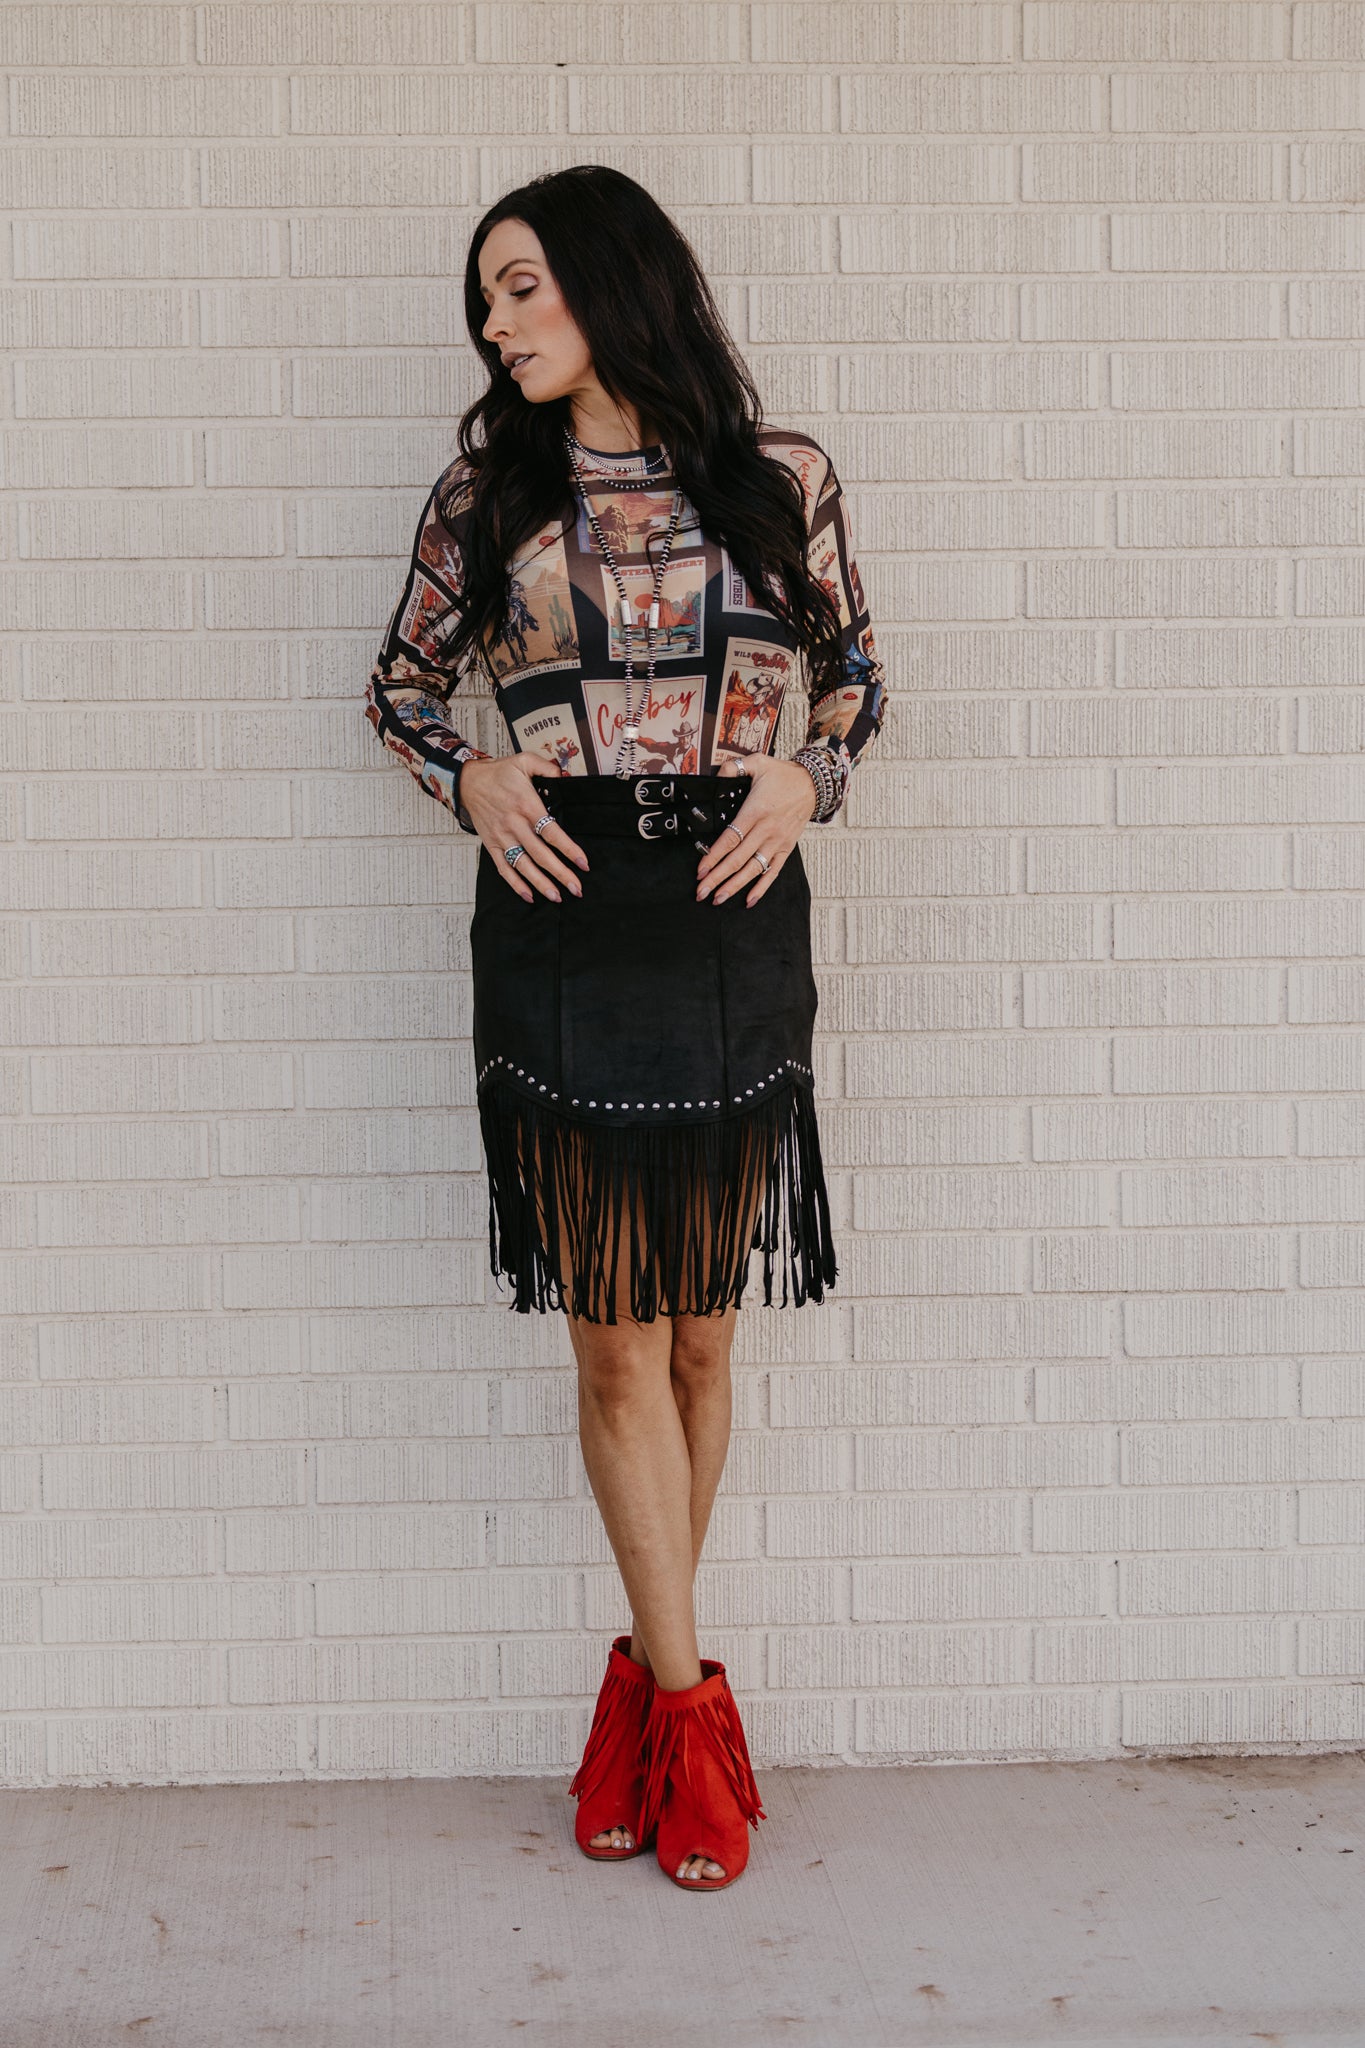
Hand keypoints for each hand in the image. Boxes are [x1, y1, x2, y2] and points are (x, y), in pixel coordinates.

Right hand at [459, 755, 588, 903]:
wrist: (468, 781)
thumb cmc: (498, 773)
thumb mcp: (524, 761)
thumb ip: (548, 767)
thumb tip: (566, 776)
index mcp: (526, 805)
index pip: (551, 832)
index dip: (569, 850)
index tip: (583, 863)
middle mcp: (514, 825)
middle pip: (540, 855)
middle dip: (560, 874)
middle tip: (577, 889)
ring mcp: (501, 837)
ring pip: (523, 866)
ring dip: (540, 884)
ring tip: (557, 897)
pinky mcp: (492, 846)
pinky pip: (504, 869)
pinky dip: (516, 885)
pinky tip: (530, 895)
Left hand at [695, 755, 817, 907]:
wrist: (814, 783)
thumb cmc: (783, 774)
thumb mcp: (757, 762)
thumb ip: (734, 767)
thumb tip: (715, 775)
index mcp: (756, 811)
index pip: (731, 839)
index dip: (714, 857)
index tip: (700, 870)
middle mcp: (766, 830)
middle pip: (738, 859)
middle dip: (717, 877)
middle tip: (700, 891)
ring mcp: (777, 842)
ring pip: (753, 869)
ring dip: (734, 886)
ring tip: (717, 899)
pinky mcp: (786, 848)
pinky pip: (773, 872)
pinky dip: (761, 888)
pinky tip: (749, 901)